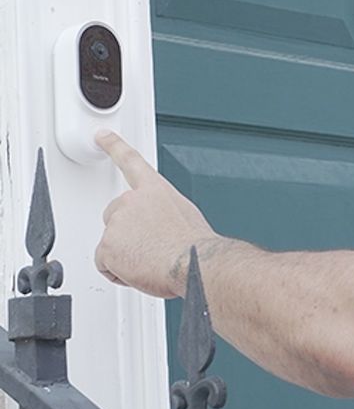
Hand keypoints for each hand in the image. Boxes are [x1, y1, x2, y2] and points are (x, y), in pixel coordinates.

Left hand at [94, 131, 218, 297]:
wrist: (194, 263)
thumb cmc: (196, 247)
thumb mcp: (187, 218)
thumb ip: (165, 214)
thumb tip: (163, 227)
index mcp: (156, 191)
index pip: (132, 162)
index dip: (114, 147)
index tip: (101, 136)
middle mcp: (132, 201)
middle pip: (114, 216)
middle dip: (126, 234)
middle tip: (151, 247)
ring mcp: (117, 223)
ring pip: (112, 244)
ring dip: (127, 256)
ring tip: (152, 260)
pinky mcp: (107, 246)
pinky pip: (106, 265)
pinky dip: (120, 272)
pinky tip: (141, 269)